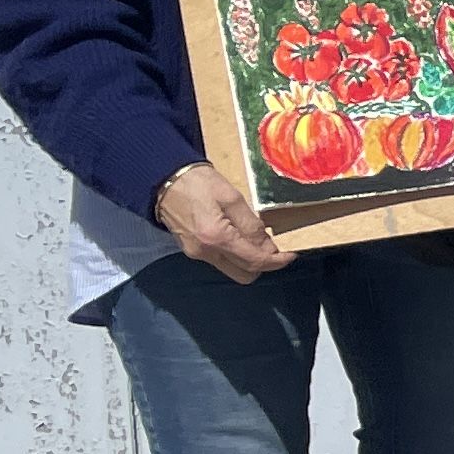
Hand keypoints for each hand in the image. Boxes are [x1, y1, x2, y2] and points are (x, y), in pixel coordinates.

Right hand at [154, 162, 292, 283]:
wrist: (162, 179)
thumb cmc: (197, 183)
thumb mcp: (232, 198)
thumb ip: (251, 225)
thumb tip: (268, 247)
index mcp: (216, 237)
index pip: (254, 261)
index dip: (277, 261)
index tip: (291, 256)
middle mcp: (204, 252)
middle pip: (244, 274)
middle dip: (263, 264)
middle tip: (272, 245)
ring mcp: (196, 253)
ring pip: (232, 269)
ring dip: (248, 259)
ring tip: (254, 237)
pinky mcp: (191, 250)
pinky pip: (220, 260)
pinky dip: (234, 254)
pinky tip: (238, 236)